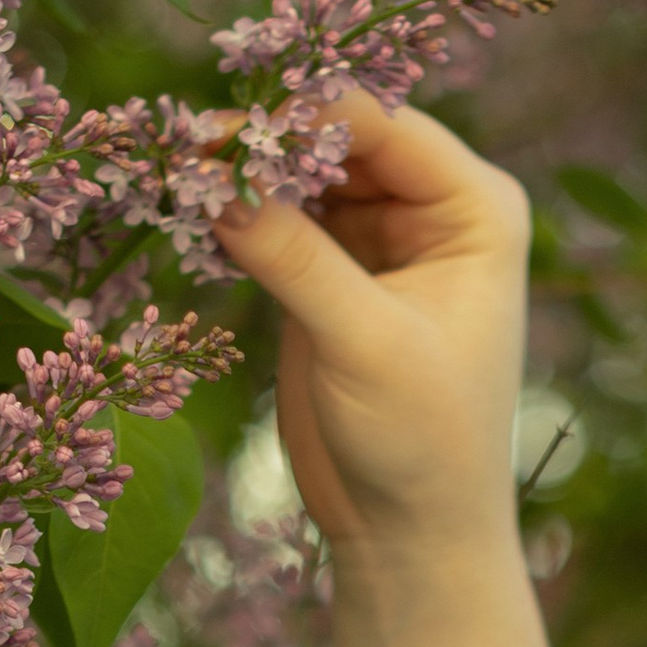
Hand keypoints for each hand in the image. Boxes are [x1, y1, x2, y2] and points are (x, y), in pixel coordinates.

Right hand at [215, 87, 560, 646]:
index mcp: (475, 208)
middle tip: (180, 142)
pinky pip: (274, 215)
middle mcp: (433, 207)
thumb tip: (218, 181)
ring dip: (240, 170)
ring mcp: (378, 236)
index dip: (301, 112)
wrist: (409, 534)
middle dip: (263, 136)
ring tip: (170, 168)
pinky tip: (183, 207)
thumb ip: (297, 258)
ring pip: (298, 171)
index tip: (223, 124)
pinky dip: (232, 210)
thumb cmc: (423, 444)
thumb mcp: (365, 345)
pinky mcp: (329, 272)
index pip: (380, 122)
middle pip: (334, 135)